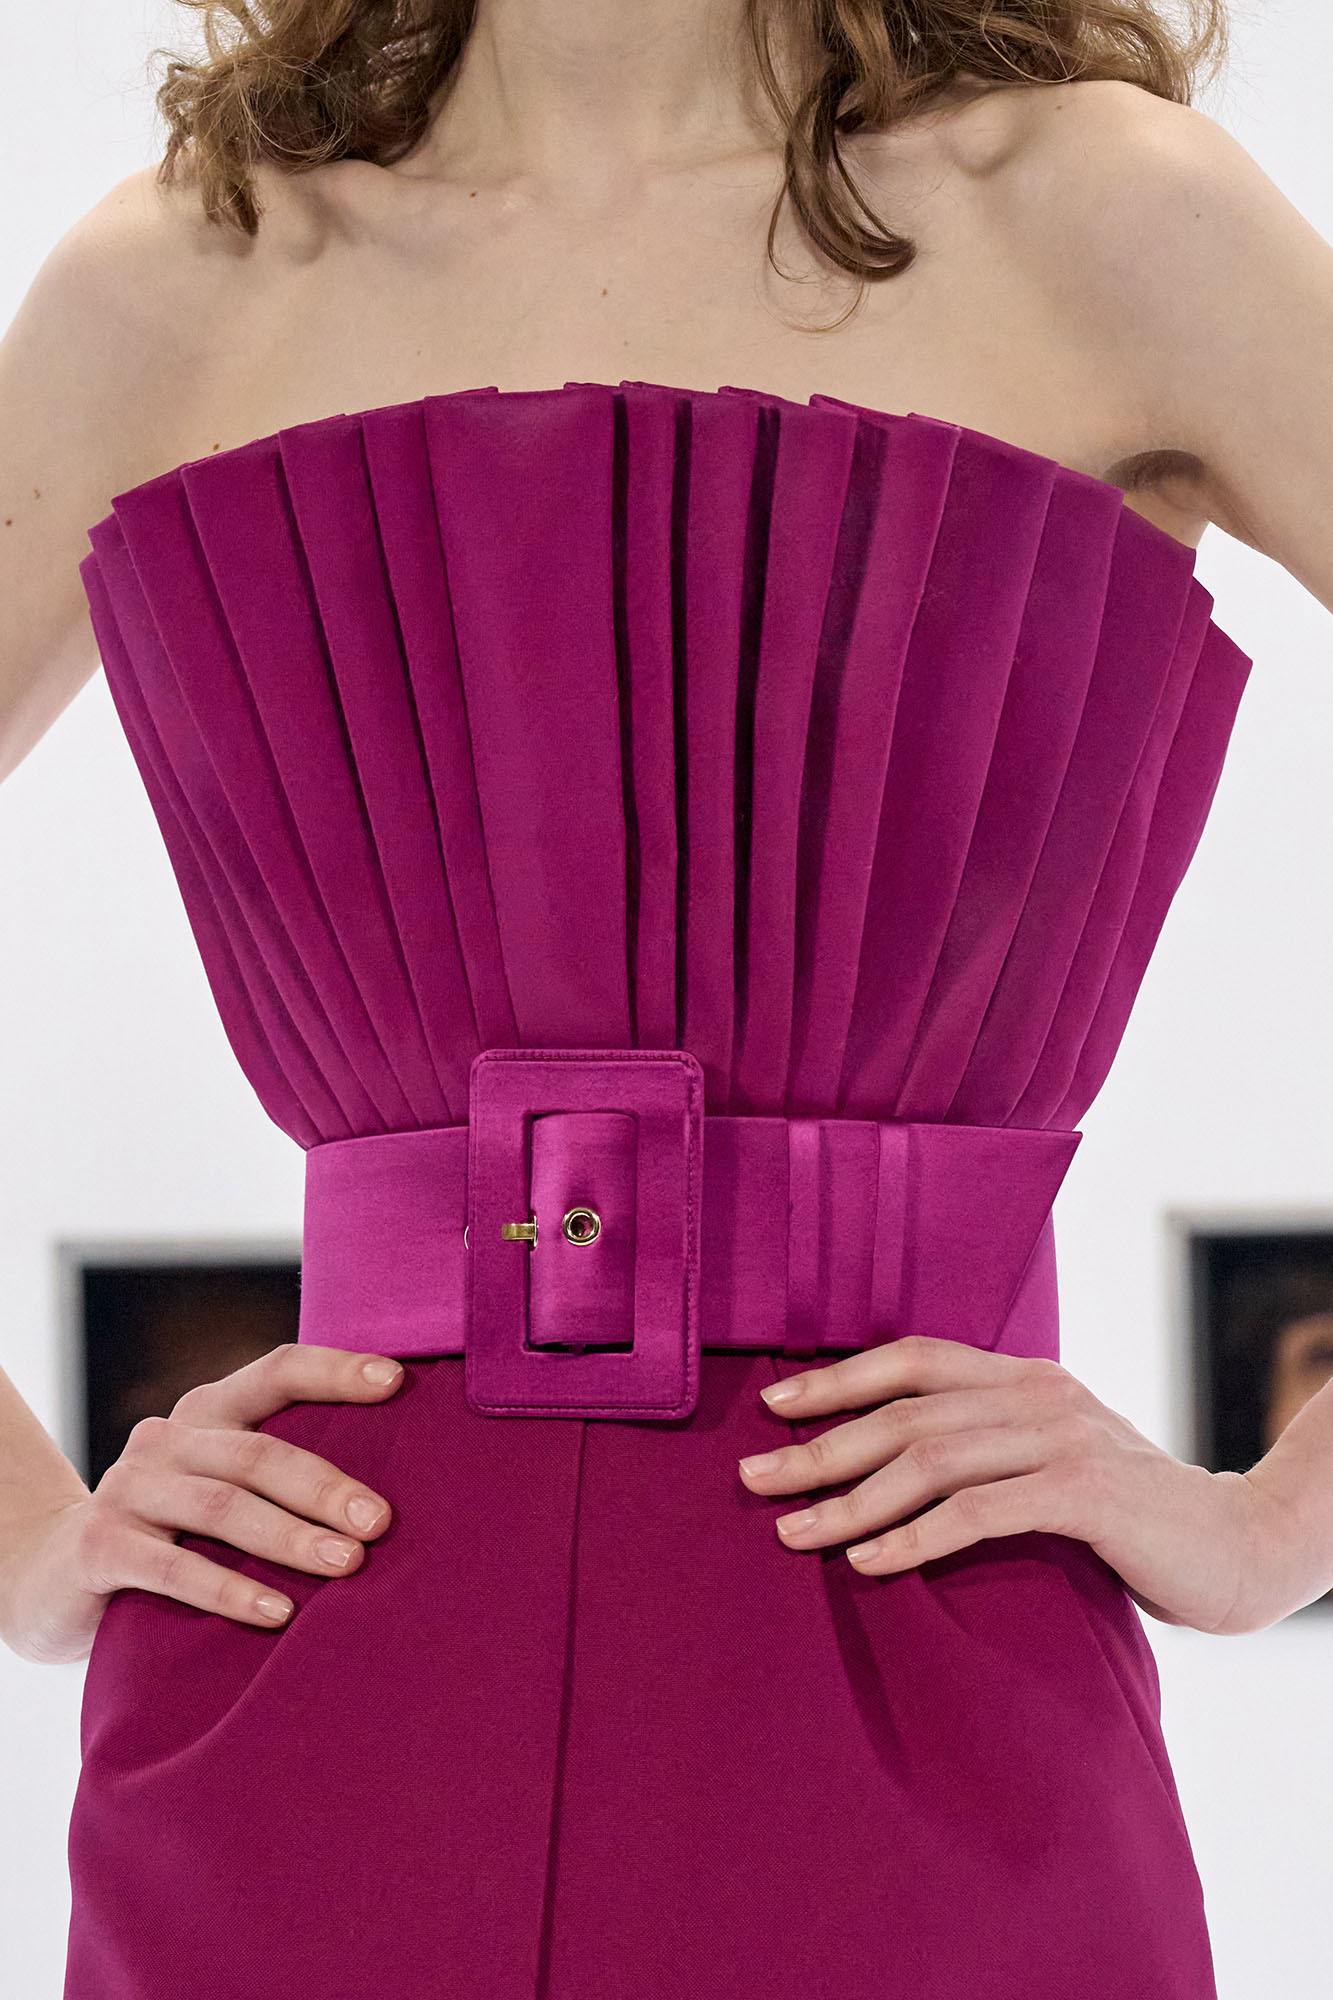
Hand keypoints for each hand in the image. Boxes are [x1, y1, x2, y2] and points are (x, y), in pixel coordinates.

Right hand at [0, 1343, 403, 1665]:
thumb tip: (391, 1496)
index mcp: (208, 1411)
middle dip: (326, 1486)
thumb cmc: (172, 1531)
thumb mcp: (219, 1488)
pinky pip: (171, 1567)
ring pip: (222, 1507)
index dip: (336, 1371)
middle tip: (381, 1522)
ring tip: (347, 1564)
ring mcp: (128, 1489)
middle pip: (258, 1452)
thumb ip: (279, 1476)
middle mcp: (167, 1437)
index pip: (278, 1371)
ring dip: (289, 1538)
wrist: (55, 1576)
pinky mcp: (100, 1546)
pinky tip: (278, 1613)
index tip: (398, 1381)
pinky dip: (228, 1590)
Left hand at [737, 1335, 1288, 1636]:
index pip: (913, 1358)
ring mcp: (1063, 1438)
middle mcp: (1039, 1393)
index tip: (772, 1405)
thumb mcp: (1053, 1464)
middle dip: (820, 1444)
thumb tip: (886, 1469)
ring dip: (851, 1497)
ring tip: (794, 1531)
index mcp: (1026, 1377)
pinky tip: (869, 1562)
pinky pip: (979, 1512)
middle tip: (753, 1478)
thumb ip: (988, 1451)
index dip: (838, 1378)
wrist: (1242, 1547)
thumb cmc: (1133, 1518)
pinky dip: (914, 1536)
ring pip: (930, 1458)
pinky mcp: (1086, 1494)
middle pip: (905, 1410)